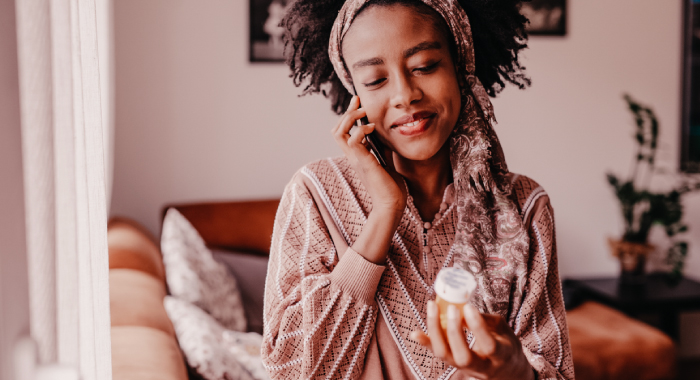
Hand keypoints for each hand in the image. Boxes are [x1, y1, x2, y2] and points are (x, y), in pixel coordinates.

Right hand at [333, 96, 405, 213]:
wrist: (392, 205)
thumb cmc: (390, 187)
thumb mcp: (386, 161)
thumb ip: (382, 148)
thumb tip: (385, 134)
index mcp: (357, 156)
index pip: (344, 132)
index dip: (349, 115)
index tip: (359, 102)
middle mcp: (353, 156)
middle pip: (337, 129)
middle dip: (346, 112)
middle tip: (358, 101)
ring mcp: (356, 159)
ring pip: (339, 132)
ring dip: (350, 118)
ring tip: (364, 112)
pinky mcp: (363, 162)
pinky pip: (353, 140)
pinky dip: (360, 130)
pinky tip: (372, 128)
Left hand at [410, 301, 534, 379]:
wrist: (506, 372)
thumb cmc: (505, 346)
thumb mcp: (504, 331)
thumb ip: (486, 320)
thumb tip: (463, 308)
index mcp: (501, 356)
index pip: (489, 345)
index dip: (477, 327)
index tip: (468, 307)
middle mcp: (482, 367)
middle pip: (463, 356)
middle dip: (454, 332)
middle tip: (451, 309)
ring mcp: (465, 369)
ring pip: (445, 356)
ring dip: (435, 331)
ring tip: (432, 306)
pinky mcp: (453, 365)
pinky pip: (437, 354)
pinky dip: (425, 342)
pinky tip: (415, 333)